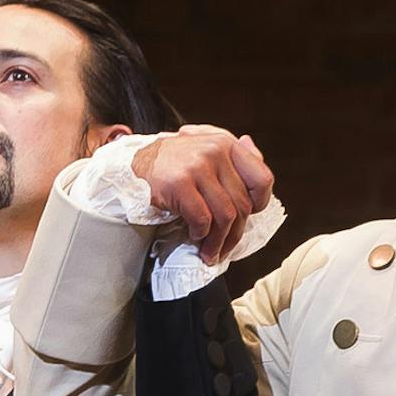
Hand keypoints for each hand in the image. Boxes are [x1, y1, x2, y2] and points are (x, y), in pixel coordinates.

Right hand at [130, 126, 272, 264]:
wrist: (133, 164)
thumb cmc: (173, 163)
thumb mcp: (206, 151)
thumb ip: (235, 159)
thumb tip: (259, 166)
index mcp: (227, 144)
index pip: (262, 179)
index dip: (259, 204)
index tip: (248, 218)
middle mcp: (216, 151)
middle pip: (242, 204)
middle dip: (235, 234)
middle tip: (224, 248)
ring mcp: (197, 167)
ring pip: (225, 215)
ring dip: (218, 241)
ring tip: (209, 251)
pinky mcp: (180, 184)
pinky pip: (202, 219)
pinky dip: (200, 234)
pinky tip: (193, 235)